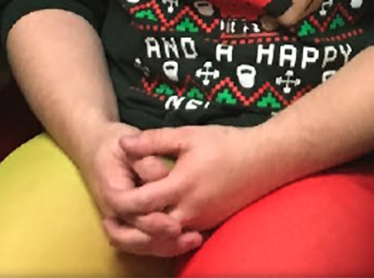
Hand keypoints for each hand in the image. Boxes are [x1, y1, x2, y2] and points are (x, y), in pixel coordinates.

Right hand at [79, 121, 202, 257]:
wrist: (97, 151)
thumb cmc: (115, 146)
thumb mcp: (129, 146)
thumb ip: (146, 161)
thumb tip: (164, 175)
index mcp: (113, 191)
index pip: (131, 212)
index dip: (152, 220)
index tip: (175, 224)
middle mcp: (114, 212)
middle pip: (136, 237)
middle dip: (163, 240)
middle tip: (191, 237)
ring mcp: (121, 221)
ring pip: (141, 245)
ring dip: (166, 247)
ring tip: (193, 240)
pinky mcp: (130, 224)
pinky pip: (144, 243)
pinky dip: (163, 245)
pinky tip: (186, 241)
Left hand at [119, 124, 277, 234]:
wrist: (263, 160)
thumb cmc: (226, 144)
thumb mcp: (188, 135)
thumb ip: (153, 140)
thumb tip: (123, 144)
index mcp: (181, 186)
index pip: (141, 202)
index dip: (122, 201)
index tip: (109, 194)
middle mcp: (189, 210)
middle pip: (149, 229)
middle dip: (128, 227)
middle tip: (109, 222)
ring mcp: (200, 221)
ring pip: (164, 237)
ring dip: (145, 234)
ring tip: (126, 225)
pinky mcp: (209, 225)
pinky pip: (180, 236)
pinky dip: (164, 235)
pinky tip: (155, 224)